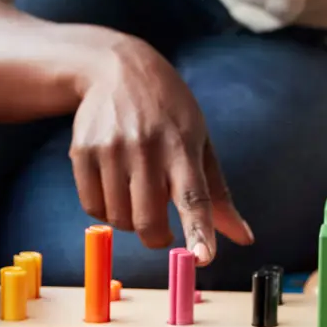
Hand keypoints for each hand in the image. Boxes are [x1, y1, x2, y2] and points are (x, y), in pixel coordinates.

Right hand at [69, 36, 253, 261]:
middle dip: (157, 237)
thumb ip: (218, 194)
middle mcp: (147, 147)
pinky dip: (106, 210)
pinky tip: (115, 187)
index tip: (202, 257)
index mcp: (183, 146)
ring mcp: (111, 149)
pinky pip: (93, 207)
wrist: (117, 69)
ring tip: (137, 193)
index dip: (198, 230)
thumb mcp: (200, 141)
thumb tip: (243, 238)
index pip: (193, 195)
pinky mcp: (82, 151)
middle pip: (148, 220)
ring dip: (130, 221)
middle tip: (161, 228)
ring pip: (119, 219)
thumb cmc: (169, 111)